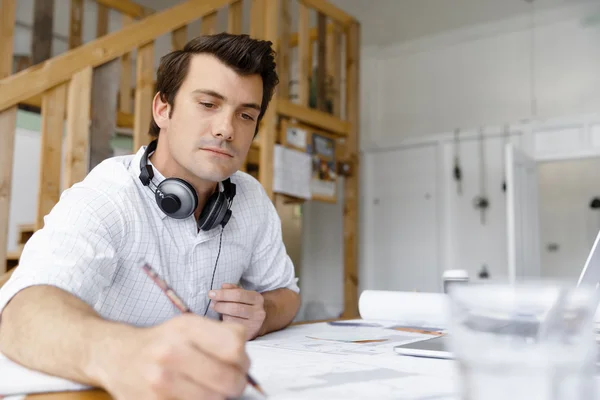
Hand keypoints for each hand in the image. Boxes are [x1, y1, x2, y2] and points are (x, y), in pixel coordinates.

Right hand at [93, 314, 249, 399]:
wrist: (117, 355)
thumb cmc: (161, 341)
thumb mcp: (188, 326)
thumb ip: (220, 338)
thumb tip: (246, 364)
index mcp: (185, 327)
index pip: (235, 345)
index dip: (243, 358)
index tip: (239, 362)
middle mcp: (172, 352)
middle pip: (229, 378)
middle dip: (237, 383)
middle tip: (232, 382)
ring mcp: (161, 381)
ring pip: (215, 398)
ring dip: (220, 396)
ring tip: (211, 388)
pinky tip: (193, 394)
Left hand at [209, 283, 266, 339]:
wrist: (259, 322)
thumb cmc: (247, 306)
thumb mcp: (243, 295)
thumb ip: (233, 289)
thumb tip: (223, 286)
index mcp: (257, 298)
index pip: (238, 294)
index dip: (223, 294)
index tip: (211, 293)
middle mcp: (258, 312)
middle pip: (234, 307)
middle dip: (219, 305)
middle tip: (212, 304)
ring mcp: (254, 325)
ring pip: (231, 319)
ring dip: (221, 314)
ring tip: (219, 311)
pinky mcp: (248, 335)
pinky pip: (231, 329)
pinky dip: (224, 323)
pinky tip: (223, 320)